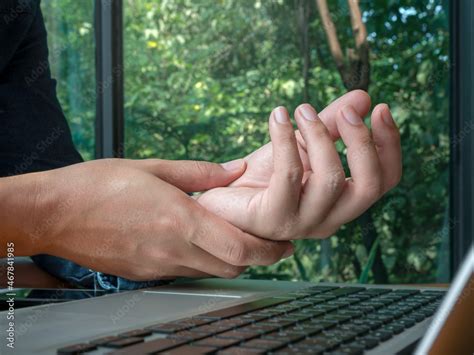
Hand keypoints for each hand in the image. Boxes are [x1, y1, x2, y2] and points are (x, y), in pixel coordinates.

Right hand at [19, 159, 292, 279]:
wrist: (54, 213)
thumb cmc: (98, 184)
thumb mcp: (152, 168)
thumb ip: (199, 173)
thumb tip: (234, 171)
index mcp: (180, 220)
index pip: (240, 248)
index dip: (270, 250)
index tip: (285, 243)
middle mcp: (173, 250)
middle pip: (233, 267)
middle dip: (257, 257)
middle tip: (268, 240)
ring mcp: (159, 267)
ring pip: (212, 272)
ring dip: (230, 259)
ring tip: (234, 236)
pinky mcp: (145, 273)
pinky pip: (186, 272)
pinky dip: (202, 261)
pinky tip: (196, 241)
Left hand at [197, 95, 400, 239]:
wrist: (222, 197)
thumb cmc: (263, 175)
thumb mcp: (302, 143)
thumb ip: (331, 124)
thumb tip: (362, 97)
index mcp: (342, 203)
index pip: (384, 181)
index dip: (389, 145)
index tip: (381, 108)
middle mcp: (329, 219)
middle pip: (369, 186)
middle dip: (362, 142)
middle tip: (345, 111)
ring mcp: (302, 223)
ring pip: (331, 180)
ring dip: (319, 136)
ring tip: (301, 110)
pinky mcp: (273, 218)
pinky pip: (289, 176)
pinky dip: (286, 139)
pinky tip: (278, 116)